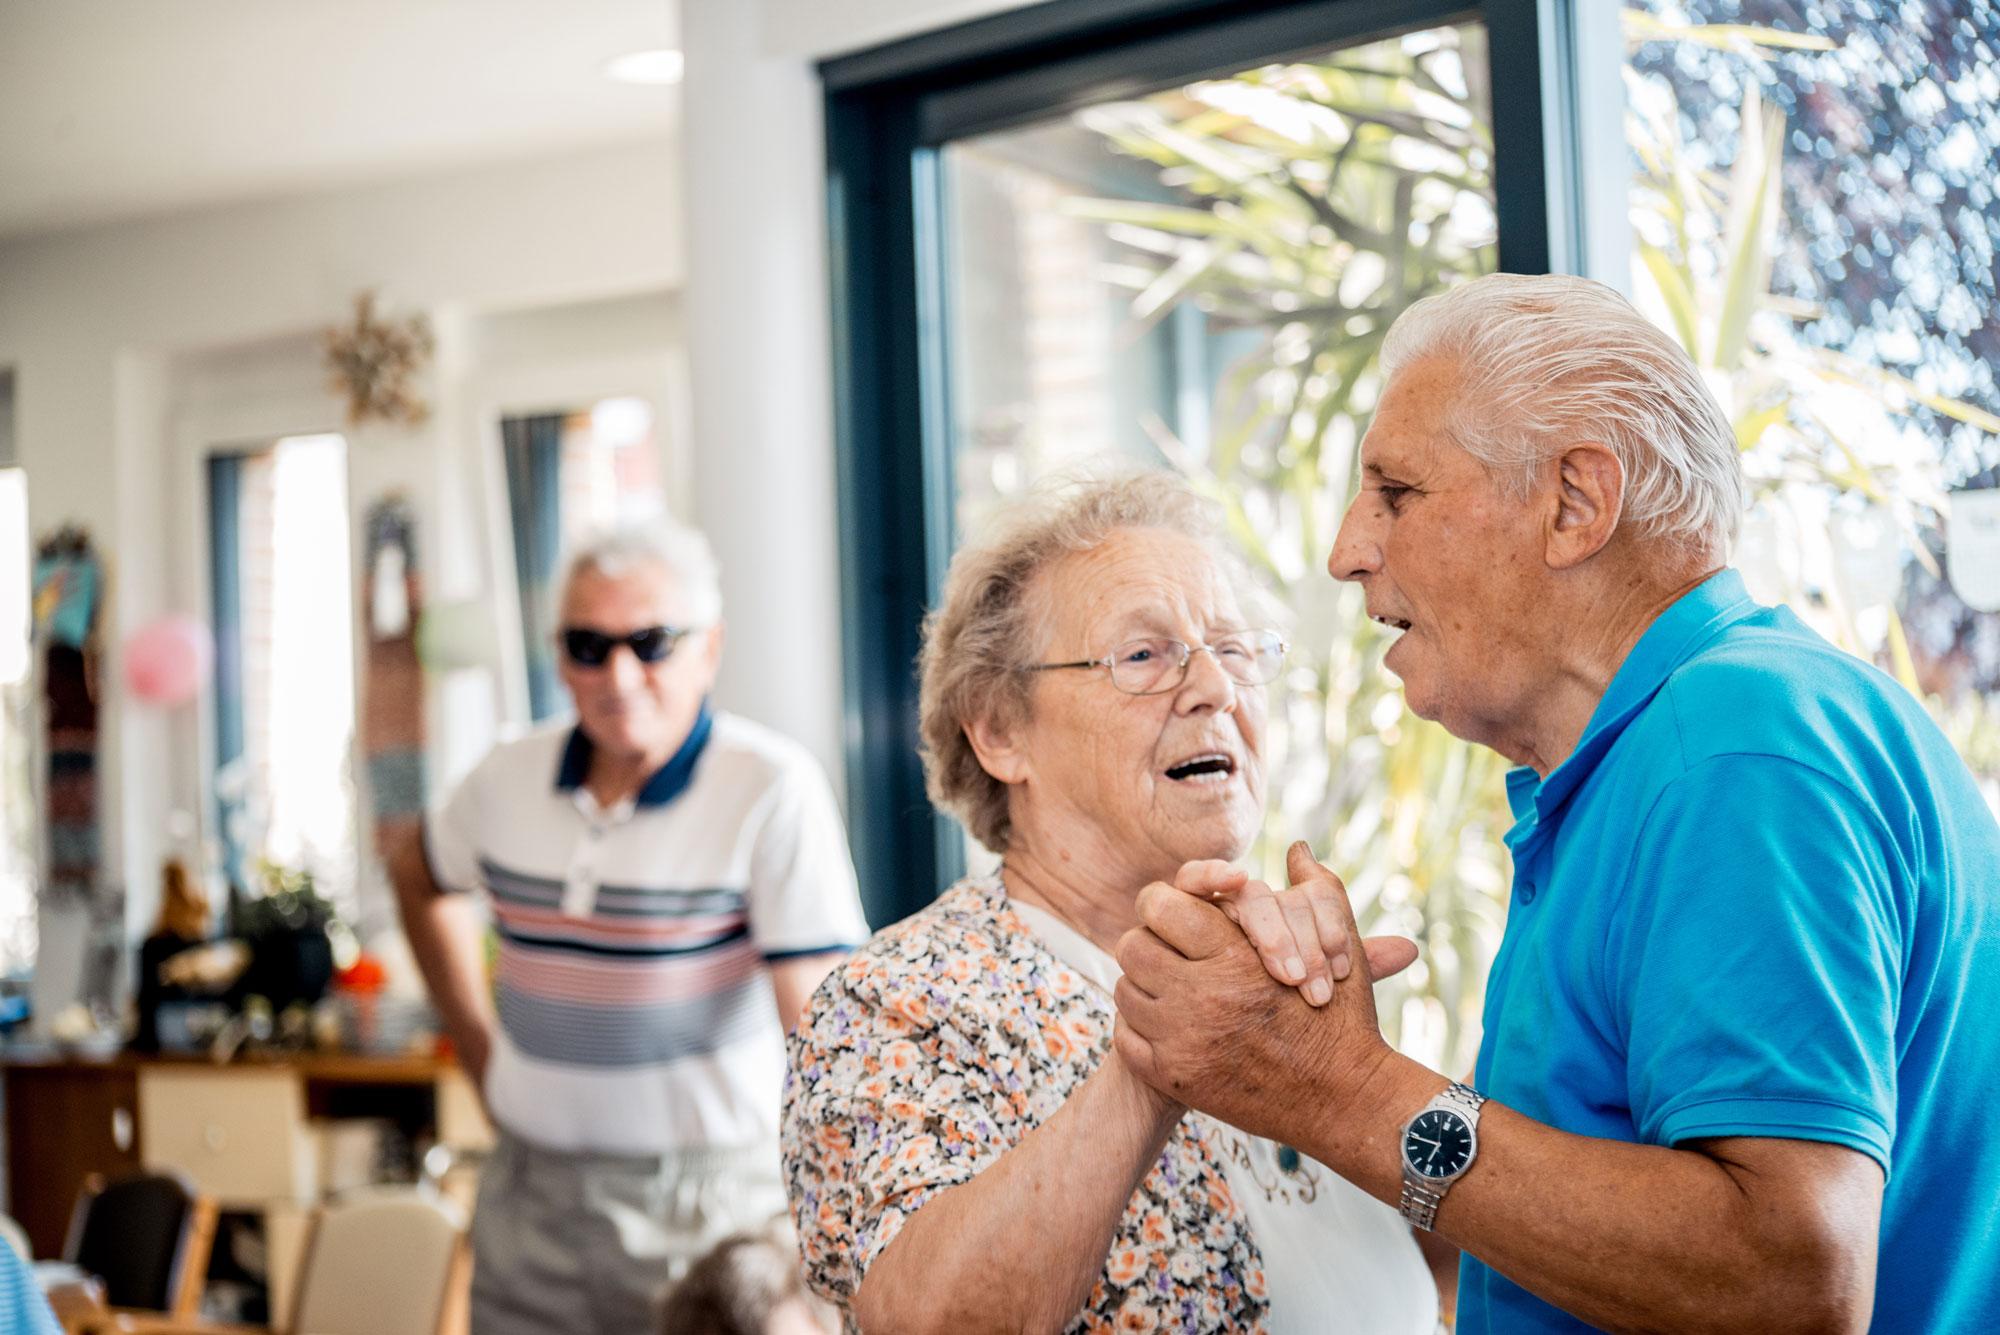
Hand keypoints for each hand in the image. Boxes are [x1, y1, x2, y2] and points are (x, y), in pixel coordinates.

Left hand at [1113, 843, 1395, 1140]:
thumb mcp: (1340, 945)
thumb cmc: (1344, 1020)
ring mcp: (1183, 1041)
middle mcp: (1202, 997)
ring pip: (1125, 992)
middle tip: (1170, 951)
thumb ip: (1319, 889)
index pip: (1159, 906)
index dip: (1164, 903)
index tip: (1178, 914)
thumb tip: (1298, 848)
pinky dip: (1142, 1029)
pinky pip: (1127, 1039)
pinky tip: (1169, 1025)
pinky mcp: (1176, 1078)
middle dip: (1150, 943)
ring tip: (1173, 987)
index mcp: (1234, 957)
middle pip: (1132, 946)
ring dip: (1145, 986)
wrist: (1344, 1101)